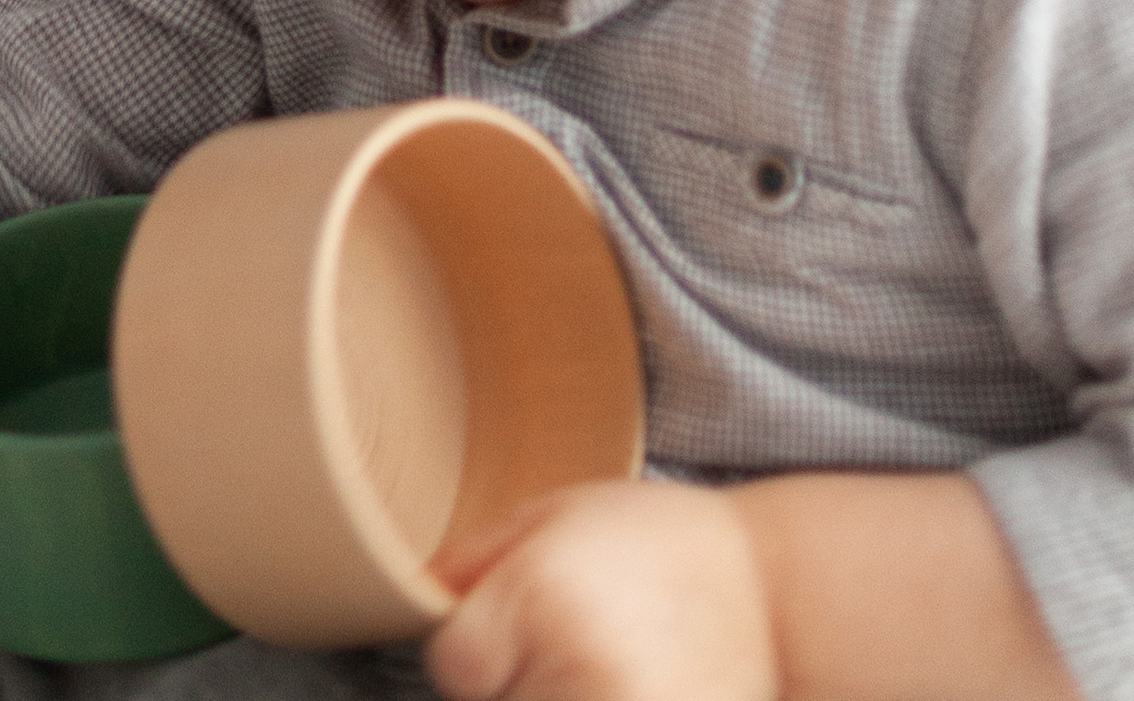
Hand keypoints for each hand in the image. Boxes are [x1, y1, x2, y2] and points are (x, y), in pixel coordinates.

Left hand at [427, 481, 778, 700]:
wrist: (778, 595)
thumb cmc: (659, 542)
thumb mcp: (559, 514)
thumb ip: (478, 561)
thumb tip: (418, 597)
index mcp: (541, 592)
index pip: (455, 667)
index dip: (479, 650)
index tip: (516, 631)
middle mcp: (576, 665)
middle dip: (520, 685)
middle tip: (578, 646)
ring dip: (554, 700)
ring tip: (608, 670)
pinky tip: (633, 685)